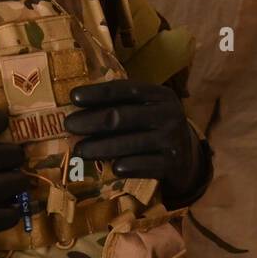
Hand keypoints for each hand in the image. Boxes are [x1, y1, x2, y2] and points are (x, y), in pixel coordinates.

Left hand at [63, 80, 211, 208]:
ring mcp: (172, 139)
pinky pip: (146, 165)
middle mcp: (169, 114)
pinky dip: (128, 166)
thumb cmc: (155, 129)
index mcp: (160, 95)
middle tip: (69, 125)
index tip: (73, 96)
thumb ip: (122, 105)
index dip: (98, 92)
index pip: (126, 89)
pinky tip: (112, 168)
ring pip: (130, 143)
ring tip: (79, 150)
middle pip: (123, 116)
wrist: (187, 159)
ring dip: (101, 147)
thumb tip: (79, 107)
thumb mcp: (147, 111)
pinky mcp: (173, 164)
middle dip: (92, 121)